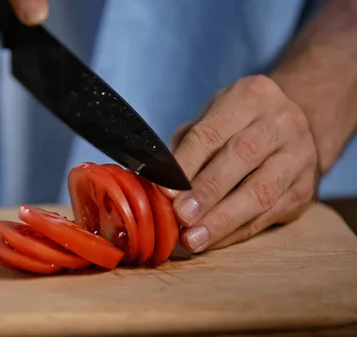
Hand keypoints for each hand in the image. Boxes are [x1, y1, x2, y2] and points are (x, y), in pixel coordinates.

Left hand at [165, 75, 320, 252]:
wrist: (295, 129)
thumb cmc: (239, 125)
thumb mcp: (213, 118)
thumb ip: (186, 146)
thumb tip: (157, 183)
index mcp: (250, 97)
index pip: (212, 132)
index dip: (186, 164)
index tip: (165, 191)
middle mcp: (280, 123)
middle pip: (241, 157)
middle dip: (206, 191)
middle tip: (180, 216)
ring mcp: (298, 157)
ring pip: (260, 192)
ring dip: (222, 220)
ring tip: (194, 238)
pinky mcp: (305, 190)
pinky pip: (268, 215)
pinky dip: (236, 232)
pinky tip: (212, 241)